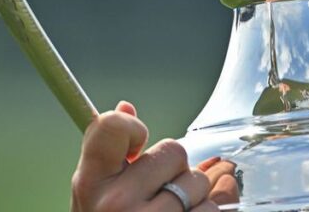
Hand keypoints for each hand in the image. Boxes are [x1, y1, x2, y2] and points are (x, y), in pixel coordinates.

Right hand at [71, 101, 238, 210]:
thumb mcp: (97, 197)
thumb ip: (112, 156)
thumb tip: (127, 108)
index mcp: (90, 186)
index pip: (110, 128)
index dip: (131, 128)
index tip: (138, 142)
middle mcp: (116, 205)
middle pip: (174, 151)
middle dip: (174, 171)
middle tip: (157, 197)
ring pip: (200, 182)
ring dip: (196, 198)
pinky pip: (218, 208)